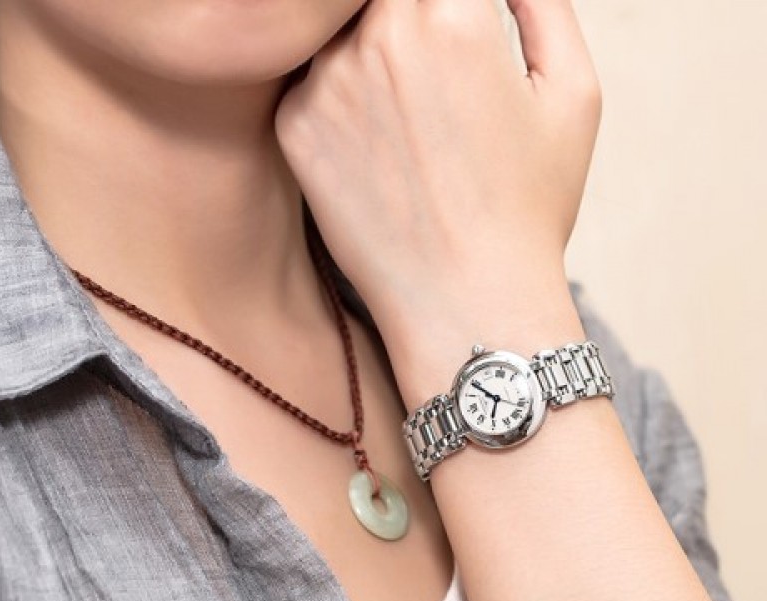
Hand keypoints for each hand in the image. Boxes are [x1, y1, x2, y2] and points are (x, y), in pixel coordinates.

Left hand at [276, 0, 597, 392]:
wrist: (464, 302)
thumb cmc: (529, 208)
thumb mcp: (573, 93)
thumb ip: (542, 2)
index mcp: (452, 14)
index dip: (455, 6)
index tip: (462, 41)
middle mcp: (378, 37)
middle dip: (414, 20)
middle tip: (440, 83)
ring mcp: (327, 83)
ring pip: (343, 27)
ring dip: (374, 48)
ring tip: (413, 113)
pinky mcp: (295, 128)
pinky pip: (312, 78)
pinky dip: (342, 93)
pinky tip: (379, 146)